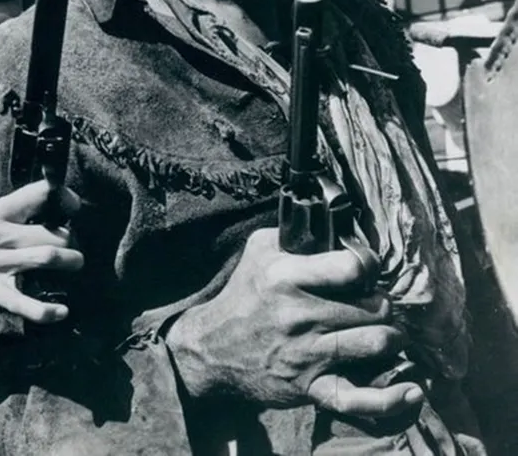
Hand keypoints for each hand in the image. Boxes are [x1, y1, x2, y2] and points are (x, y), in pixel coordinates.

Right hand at [0, 180, 83, 324]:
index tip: (74, 208)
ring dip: (70, 262)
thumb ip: (23, 210)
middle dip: (71, 241)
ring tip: (75, 264)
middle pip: (51, 232)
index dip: (65, 198)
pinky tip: (62, 311)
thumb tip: (66, 206)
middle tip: (74, 248)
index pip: (40, 193)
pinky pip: (24, 303)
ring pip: (46, 258)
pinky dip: (47, 310)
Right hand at [166, 227, 422, 418]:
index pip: (351, 267)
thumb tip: (336, 225)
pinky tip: (411, 391)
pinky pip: (358, 400)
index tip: (366, 269)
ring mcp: (307, 354)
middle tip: (377, 303)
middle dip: (383, 303)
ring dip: (391, 337)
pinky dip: (390, 398)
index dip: (369, 266)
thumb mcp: (260, 249)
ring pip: (375, 344)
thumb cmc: (244, 292)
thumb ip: (296, 233)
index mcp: (287, 276)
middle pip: (372, 306)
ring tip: (386, 332)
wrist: (212, 348)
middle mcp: (299, 315)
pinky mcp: (310, 387)